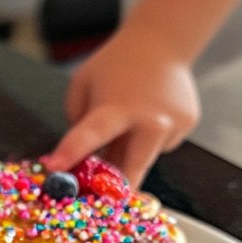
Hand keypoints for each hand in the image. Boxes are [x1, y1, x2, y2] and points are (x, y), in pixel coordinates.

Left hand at [44, 27, 200, 185]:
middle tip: (99, 201)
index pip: (91, 134)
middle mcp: (149, 119)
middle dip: (113, 192)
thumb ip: (79, 124)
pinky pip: (159, 146)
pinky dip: (149, 138)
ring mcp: (173, 124)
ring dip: (129, 156)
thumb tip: (82, 162)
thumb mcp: (83, 86)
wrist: (162, 41)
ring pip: (143, 160)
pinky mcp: (187, 125)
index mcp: (117, 107)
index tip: (54, 169)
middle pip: (130, 173)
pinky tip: (150, 113)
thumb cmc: (114, 65)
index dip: (72, 153)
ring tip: (129, 124)